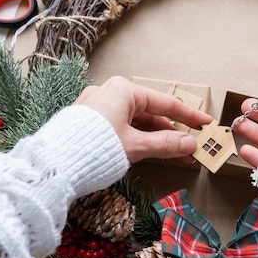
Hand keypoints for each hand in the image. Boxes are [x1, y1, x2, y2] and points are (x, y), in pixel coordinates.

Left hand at [73, 76, 211, 162]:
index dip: (188, 116)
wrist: (52, 166)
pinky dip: (138, 139)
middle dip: (172, 131)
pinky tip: (151, 152)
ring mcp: (97, 108)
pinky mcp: (89, 122)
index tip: (205, 124)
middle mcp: (109, 93)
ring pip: (136, 121)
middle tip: (192, 146)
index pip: (165, 103)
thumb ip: (166, 144)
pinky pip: (122, 127)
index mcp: (123, 90)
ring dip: (157, 138)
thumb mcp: (136, 146)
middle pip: (150, 112)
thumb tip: (189, 143)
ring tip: (175, 154)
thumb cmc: (94, 149)